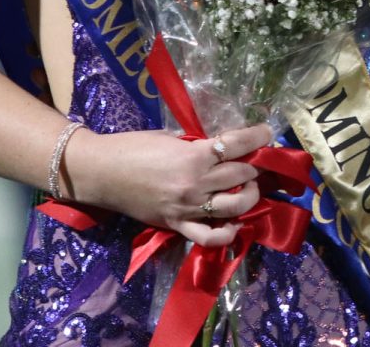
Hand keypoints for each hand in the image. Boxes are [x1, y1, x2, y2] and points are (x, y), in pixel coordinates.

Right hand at [64, 123, 273, 247]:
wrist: (101, 173)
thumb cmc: (133, 146)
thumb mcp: (170, 136)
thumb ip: (196, 142)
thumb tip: (221, 143)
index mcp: (194, 155)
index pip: (237, 145)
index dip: (258, 137)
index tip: (268, 132)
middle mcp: (195, 184)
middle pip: (242, 175)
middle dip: (255, 164)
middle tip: (256, 158)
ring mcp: (187, 208)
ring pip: (234, 206)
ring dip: (249, 195)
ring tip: (249, 186)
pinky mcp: (176, 226)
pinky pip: (209, 237)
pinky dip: (228, 233)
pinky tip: (236, 223)